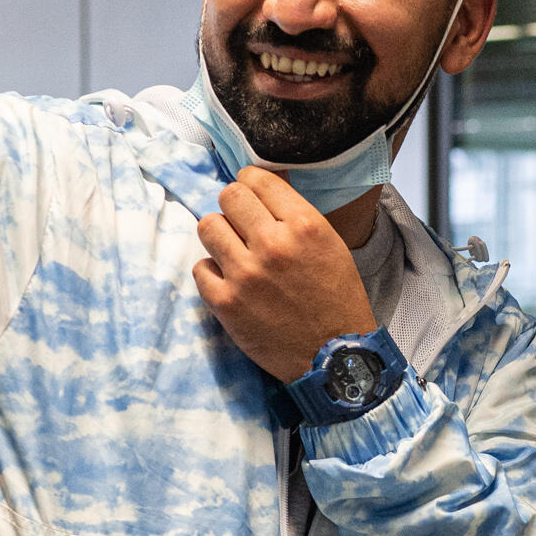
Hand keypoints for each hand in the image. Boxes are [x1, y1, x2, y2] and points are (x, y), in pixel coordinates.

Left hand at [192, 168, 376, 383]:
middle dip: (235, 207)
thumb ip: (295, 215)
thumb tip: (261, 185)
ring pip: (208, 226)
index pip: (256, 178)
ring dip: (221, 236)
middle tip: (243, 225)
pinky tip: (231, 281)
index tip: (253, 196)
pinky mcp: (225, 303)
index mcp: (304, 226)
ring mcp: (245, 274)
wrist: (335, 356)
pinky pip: (200, 267)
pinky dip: (213, 273)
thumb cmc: (336, 299)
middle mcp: (273, 244)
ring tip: (235, 252)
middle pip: (229, 196)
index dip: (252, 185)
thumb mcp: (330, 244)